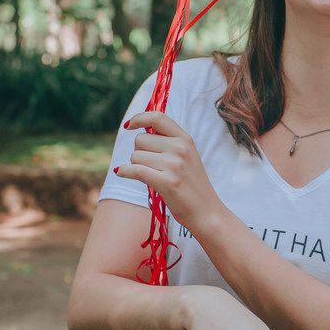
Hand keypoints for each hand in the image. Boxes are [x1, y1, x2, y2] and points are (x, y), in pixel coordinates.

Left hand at [113, 111, 224, 233]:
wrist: (206, 211)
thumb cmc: (192, 185)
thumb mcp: (186, 156)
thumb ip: (167, 142)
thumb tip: (138, 131)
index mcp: (185, 139)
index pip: (157, 117)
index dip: (139, 118)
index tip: (129, 126)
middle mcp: (180, 148)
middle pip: (140, 140)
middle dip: (139, 152)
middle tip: (151, 167)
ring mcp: (174, 165)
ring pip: (135, 156)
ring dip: (136, 166)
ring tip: (152, 176)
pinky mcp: (167, 182)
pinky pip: (135, 170)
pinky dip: (124, 172)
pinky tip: (122, 173)